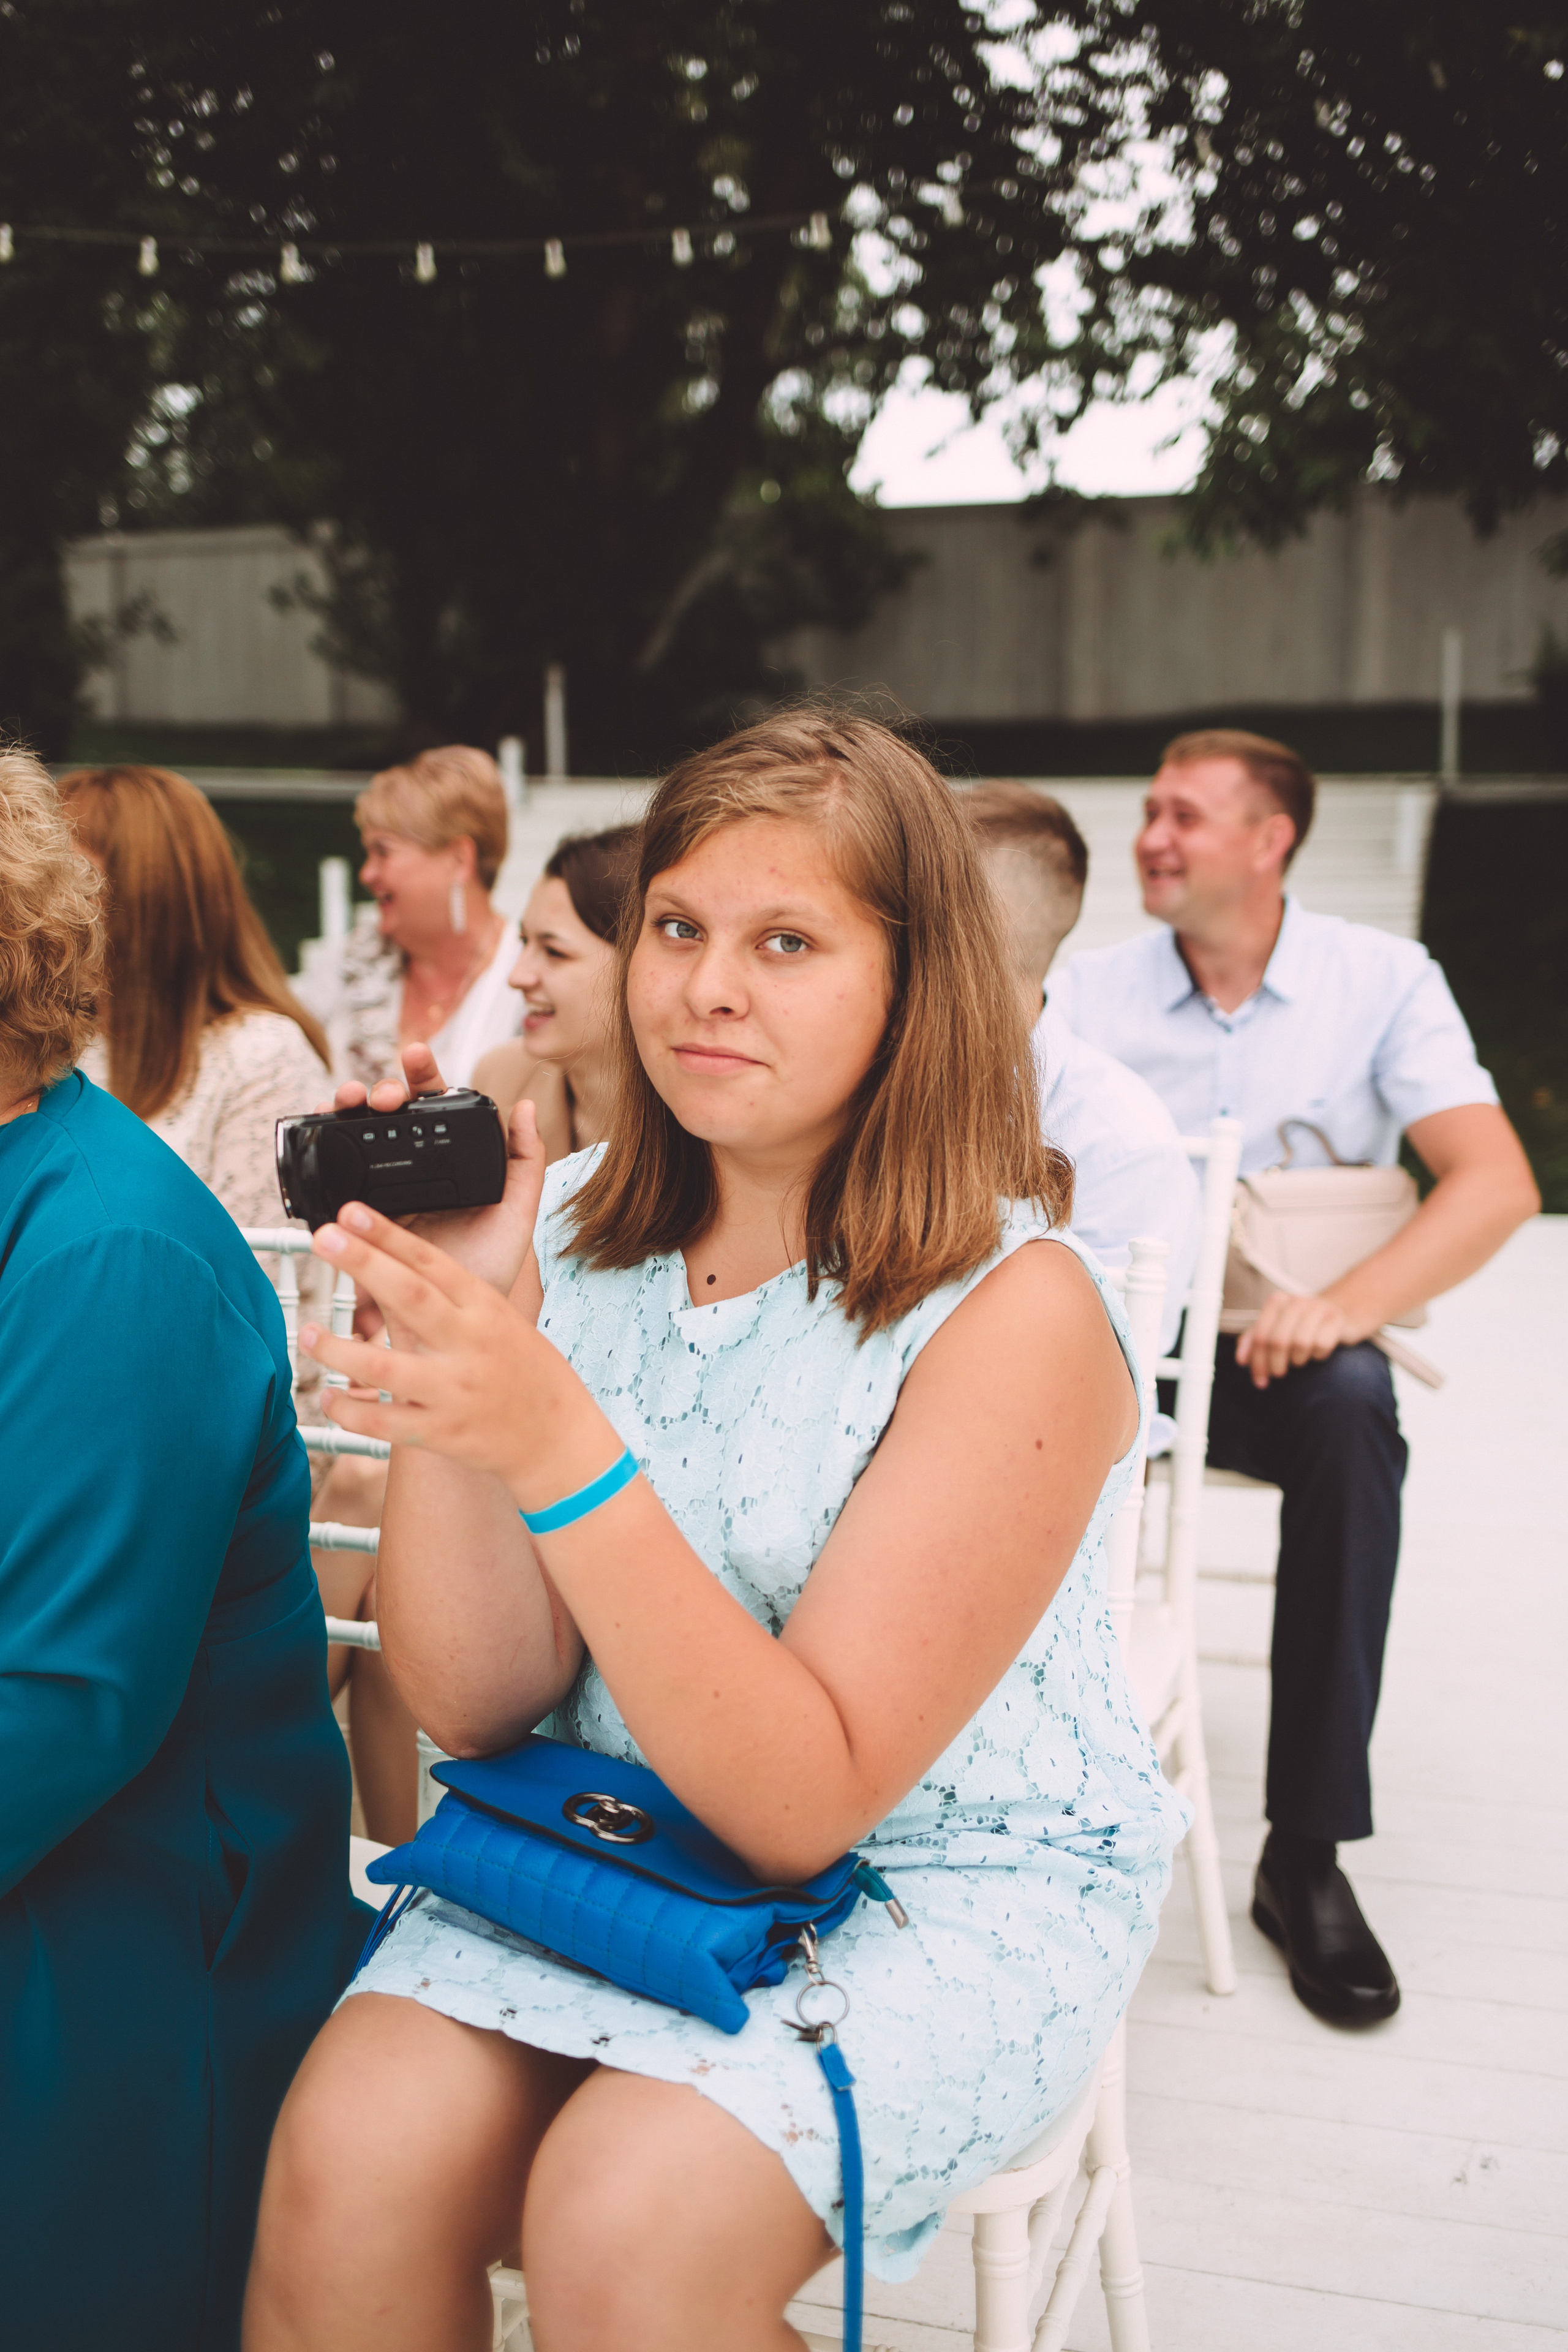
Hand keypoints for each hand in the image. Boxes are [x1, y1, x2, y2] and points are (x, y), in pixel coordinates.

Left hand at [302, 1205, 617, 1511]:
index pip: (432, 1262)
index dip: (389, 1235)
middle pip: (409, 1297)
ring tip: (305, 1332)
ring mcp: (453, 1390)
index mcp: (486, 1310)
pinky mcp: (441, 1432)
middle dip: (363, 1264)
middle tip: (323, 1237)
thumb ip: (452, 1302)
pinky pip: (384, 1423)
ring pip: (383, 1367)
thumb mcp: (501, 1322)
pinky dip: (350, 1412)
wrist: (559, 1439)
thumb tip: (394, 1269)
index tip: (352, 1212)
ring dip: (337, 1349)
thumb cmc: (528, 1373)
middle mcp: (469, 1345)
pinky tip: (327, 1398)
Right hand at [315, 1043, 547, 1306]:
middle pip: (388, 1115)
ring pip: (356, 1139)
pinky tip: (322, 1138)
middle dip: (379, 1090)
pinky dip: (323, 1154)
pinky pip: (334, 1180)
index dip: (422, 1076)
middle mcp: (410, 1170)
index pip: (432, 1105)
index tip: (416, 1055)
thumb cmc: (489, 1265)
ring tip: (345, 1101)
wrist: (458, 1322)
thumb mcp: (517, 1212)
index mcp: (446, 1160)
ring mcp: (380, 1191)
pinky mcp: (356, 1217)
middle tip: (383, 1093)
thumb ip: (525, 1161)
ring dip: (345, 1111)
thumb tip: (528, 1107)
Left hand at [1235, 1288, 1376, 1386]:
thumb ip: (1254, 1339)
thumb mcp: (1275, 1326)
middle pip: (1277, 1341)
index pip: (1260, 1336)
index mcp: (1277, 1302)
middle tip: (1278, 1374)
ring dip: (1297, 1360)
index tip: (1259, 1380)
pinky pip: (1321, 1345)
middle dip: (1275, 1365)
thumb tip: (1242, 1360)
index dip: (1257, 1362)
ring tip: (1298, 1360)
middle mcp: (1296, 1301)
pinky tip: (1316, 1353)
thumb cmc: (1301, 1323)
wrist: (1339, 1311)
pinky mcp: (1336, 1319)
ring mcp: (1318, 1308)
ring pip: (1300, 1344)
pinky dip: (1317, 1356)